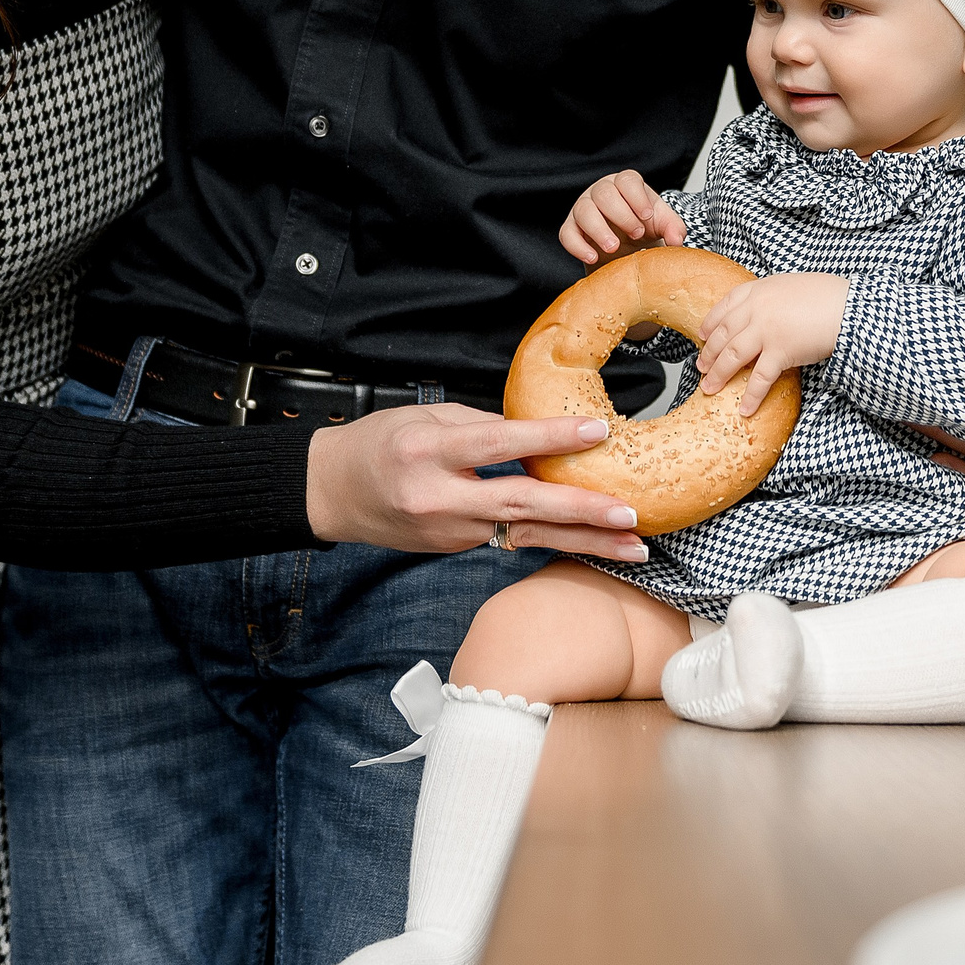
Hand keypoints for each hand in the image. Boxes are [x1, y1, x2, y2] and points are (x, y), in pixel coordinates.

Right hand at [304, 402, 648, 559]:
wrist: (331, 494)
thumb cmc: (378, 444)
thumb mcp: (424, 417)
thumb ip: (481, 426)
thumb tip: (538, 436)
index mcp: (428, 452)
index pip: (499, 444)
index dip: (549, 438)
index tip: (597, 433)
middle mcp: (439, 498)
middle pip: (520, 503)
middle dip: (580, 511)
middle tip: (628, 514)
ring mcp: (448, 531)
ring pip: (526, 531)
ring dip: (584, 540)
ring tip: (632, 545)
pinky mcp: (455, 547)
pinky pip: (510, 537)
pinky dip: (553, 536)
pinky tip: (593, 540)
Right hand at [561, 170, 684, 265]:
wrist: (626, 251)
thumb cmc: (644, 228)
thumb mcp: (663, 226)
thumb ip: (673, 229)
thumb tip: (677, 240)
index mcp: (626, 184)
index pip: (627, 180)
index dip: (637, 198)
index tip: (647, 217)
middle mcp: (602, 191)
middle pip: (604, 193)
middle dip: (621, 215)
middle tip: (636, 235)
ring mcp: (583, 209)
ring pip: (583, 211)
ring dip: (599, 230)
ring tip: (614, 248)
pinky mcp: (571, 229)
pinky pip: (567, 234)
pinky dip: (577, 246)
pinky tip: (593, 257)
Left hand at [694, 273, 846, 409]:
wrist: (849, 307)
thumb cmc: (827, 296)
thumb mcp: (792, 285)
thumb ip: (773, 298)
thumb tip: (765, 310)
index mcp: (759, 290)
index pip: (724, 306)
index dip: (710, 323)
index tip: (702, 335)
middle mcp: (757, 309)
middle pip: (723, 334)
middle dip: (708, 353)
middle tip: (700, 367)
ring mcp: (767, 331)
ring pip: (732, 356)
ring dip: (718, 375)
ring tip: (708, 389)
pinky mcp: (781, 352)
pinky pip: (760, 378)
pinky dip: (751, 396)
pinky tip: (744, 410)